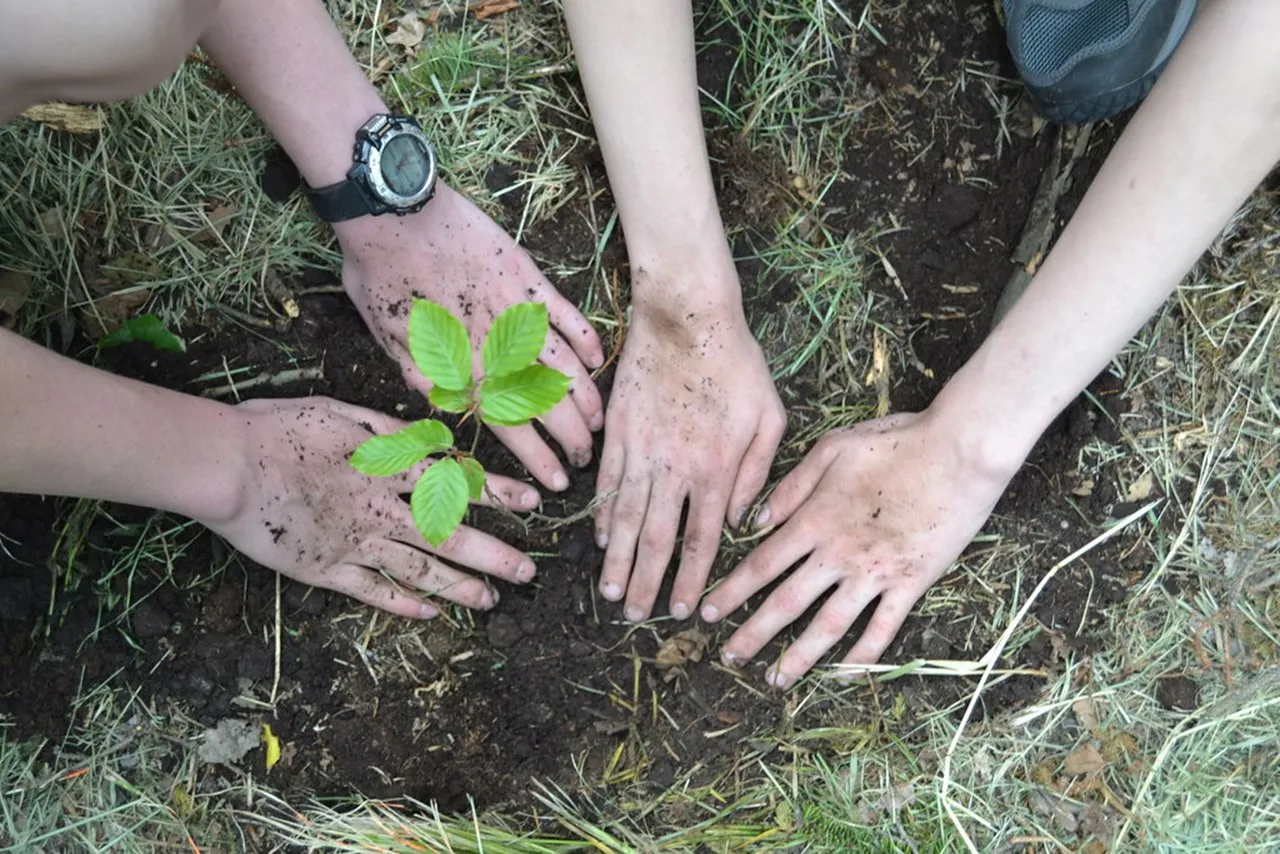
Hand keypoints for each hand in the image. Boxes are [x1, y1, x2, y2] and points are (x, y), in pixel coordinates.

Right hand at [201, 397, 541, 616]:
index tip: (533, 503)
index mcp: (386, 466)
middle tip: (528, 574)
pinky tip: (429, 614)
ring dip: (458, 587)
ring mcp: (354, 543)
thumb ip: (389, 428)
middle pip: (448, 535)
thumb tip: (432, 435)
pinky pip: (371, 591)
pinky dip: (402, 604)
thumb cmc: (279, 428)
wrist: (227, 466)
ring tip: (491, 603)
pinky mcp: (325, 570)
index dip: (497, 493)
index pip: (456, 481)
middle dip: (493, 556)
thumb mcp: (340, 412)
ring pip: (418, 569)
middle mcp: (380, 509)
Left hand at [336, 183, 605, 490]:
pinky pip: (568, 315)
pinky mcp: (528, 278)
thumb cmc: (380, 276)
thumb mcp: (389, 341)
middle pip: (548, 405)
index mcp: (461, 369)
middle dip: (573, 440)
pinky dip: (586, 340)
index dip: (538, 460)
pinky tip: (598, 362)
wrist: (392, 212)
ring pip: (565, 367)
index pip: (511, 429)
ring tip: (600, 424)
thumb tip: (448, 416)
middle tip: (586, 461)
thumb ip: (423, 380)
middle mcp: (496, 348)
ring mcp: (518, 312)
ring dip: (587, 399)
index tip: (555, 484)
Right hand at [596, 302, 785, 621]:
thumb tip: (740, 518)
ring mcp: (642, 450)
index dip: (691, 579)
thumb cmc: (738, 362)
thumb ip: (758, 472)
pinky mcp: (618, 431)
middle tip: (636, 615)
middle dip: (648, 583)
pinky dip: (605, 514)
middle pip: (659, 539)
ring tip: (611, 592)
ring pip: (628, 518)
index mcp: (718, 468)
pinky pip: (609, 482)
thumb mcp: (771, 416)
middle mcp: (676, 468)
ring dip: (619, 560)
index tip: (684, 610)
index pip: (702, 538)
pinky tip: (602, 538)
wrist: (687, 316)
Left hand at [700, 409, 1014, 687]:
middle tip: (728, 657)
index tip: (709, 613)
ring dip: (799, 656)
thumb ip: (791, 486)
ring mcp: (875, 573)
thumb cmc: (896, 441)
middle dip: (752, 633)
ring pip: (828, 624)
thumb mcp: (833, 448)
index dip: (731, 592)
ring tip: (776, 680)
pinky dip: (863, 655)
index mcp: (815, 519)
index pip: (760, 564)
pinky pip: (883, 628)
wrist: (959, 452)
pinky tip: (845, 674)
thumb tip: (756, 520)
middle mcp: (838, 553)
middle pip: (785, 601)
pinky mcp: (911, 583)